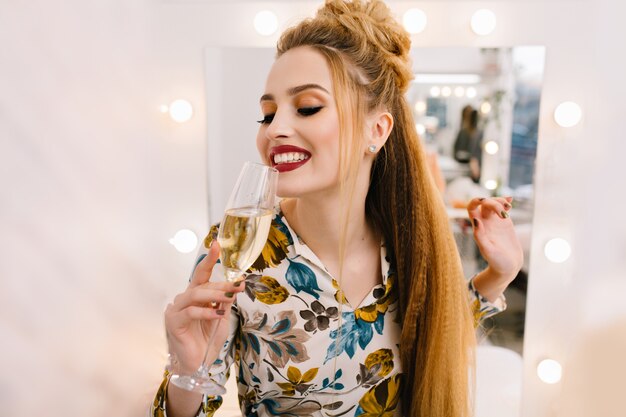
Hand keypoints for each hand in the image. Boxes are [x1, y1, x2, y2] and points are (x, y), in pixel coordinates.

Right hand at [164, 241, 244, 374]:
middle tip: (237, 285)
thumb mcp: (222, 318)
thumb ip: (225, 302)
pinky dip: (206, 312)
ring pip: (195, 294)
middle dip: (221, 283)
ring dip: (214, 295)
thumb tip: (236, 286)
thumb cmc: (207, 341)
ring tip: (229, 297)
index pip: (202, 274)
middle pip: (201, 284)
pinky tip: (217, 314)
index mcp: (196, 296)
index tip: (217, 245)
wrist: (198, 364)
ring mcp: (176, 310)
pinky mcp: (173, 322)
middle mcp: (184, 299)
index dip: (209, 260)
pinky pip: (190, 312)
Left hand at [467, 197, 523, 280]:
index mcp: (478, 228)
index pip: (471, 208)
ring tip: (508, 207)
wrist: (508, 267)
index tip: (486, 201)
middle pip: (485, 204)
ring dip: (500, 201)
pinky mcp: (505, 223)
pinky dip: (506, 203)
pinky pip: (503, 209)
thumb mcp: (487, 250)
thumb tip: (476, 220)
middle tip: (504, 213)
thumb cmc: (496, 261)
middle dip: (494, 203)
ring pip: (494, 204)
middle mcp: (485, 223)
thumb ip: (480, 236)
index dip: (476, 200)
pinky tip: (510, 201)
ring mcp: (495, 222)